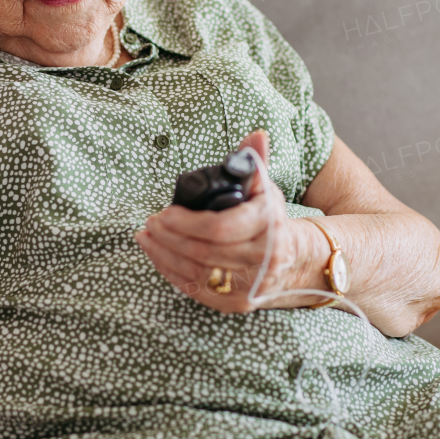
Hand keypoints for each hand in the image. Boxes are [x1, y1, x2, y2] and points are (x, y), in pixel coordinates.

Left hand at [135, 131, 325, 312]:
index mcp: (269, 225)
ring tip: (146, 239)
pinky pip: (199, 291)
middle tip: (150, 224)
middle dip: (169, 238)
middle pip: (204, 252)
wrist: (293, 257)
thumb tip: (256, 135)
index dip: (185, 223)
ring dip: (164, 256)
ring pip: (198, 273)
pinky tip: (159, 258)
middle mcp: (266, 259)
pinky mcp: (239, 303)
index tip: (164, 213)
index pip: (219, 228)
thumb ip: (254, 160)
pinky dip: (173, 275)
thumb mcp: (264, 186)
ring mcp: (253, 285)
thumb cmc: (269, 217)